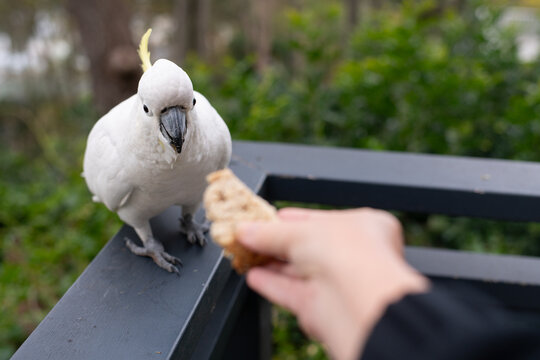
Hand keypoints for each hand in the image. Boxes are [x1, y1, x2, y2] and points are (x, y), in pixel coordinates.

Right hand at [237, 208, 428, 359]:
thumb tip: (244, 230)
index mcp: (364, 227)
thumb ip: (268, 232)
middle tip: (251, 236)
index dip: (293, 219)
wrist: (358, 300)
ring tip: (246, 255)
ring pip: (298, 271)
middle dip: (277, 242)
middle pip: (307, 247)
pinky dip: (271, 284)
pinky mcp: (322, 309)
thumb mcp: (299, 231)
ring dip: (271, 264)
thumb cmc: (349, 253)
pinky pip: (291, 292)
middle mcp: (354, 255)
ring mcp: (339, 283)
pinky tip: (253, 276)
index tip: (269, 218)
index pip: (321, 220)